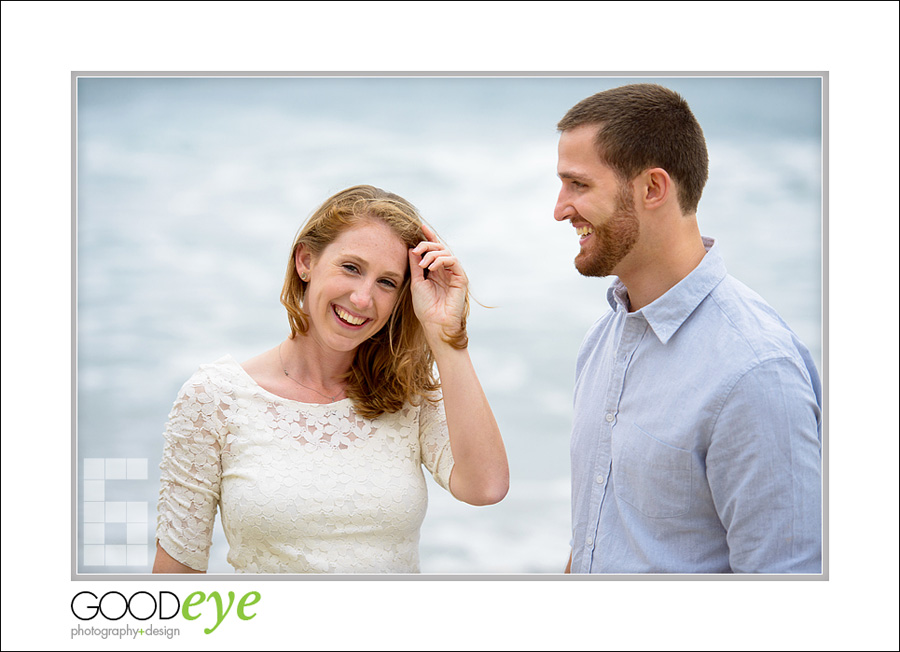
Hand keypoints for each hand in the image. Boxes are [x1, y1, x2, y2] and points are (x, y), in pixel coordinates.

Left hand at [408, 224, 467, 345]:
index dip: (428, 237)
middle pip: (439, 247)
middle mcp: (445, 270)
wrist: (435, 323)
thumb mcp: (416, 282)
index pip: (433, 250)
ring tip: (423, 264)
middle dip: (427, 244)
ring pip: (446, 252)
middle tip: (417, 250)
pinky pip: (453, 261)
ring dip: (432, 254)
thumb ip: (415, 266)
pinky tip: (431, 267)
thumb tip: (411, 248)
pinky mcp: (461, 278)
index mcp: (435, 271)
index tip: (421, 226)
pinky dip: (441, 260)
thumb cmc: (425, 307)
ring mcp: (454, 273)